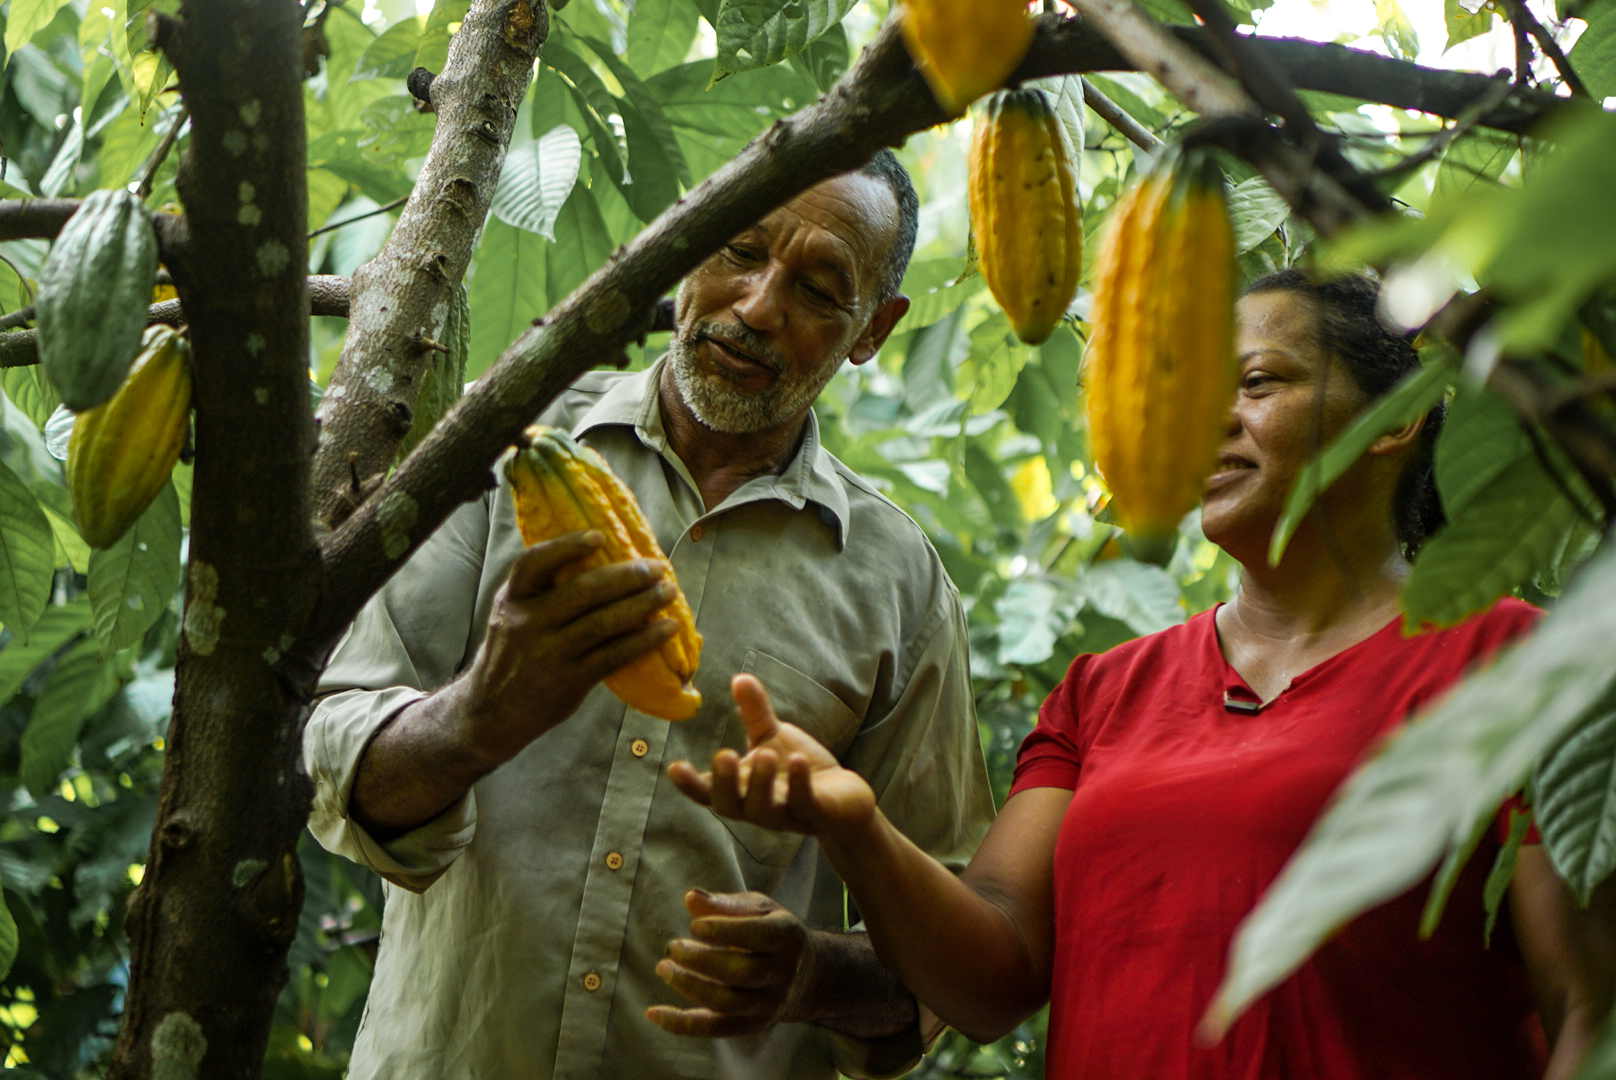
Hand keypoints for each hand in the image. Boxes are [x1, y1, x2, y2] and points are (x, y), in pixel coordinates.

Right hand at [455, 531, 677, 764]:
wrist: (492, 711)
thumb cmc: (513, 654)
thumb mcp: (512, 615)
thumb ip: (542, 592)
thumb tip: (602, 562)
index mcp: (512, 598)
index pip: (534, 563)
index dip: (567, 546)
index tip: (601, 536)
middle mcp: (527, 623)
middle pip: (584, 591)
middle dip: (627, 576)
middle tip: (657, 568)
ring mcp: (548, 653)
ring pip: (604, 623)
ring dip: (643, 605)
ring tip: (668, 593)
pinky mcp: (569, 680)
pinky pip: (613, 655)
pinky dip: (643, 640)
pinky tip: (665, 630)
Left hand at [647, 889, 812, 1037]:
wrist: (807, 975)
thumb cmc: (772, 931)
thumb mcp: (758, 909)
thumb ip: (726, 904)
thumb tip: (691, 898)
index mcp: (787, 937)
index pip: (759, 937)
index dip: (725, 931)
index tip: (694, 925)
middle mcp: (783, 974)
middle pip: (742, 973)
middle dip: (702, 961)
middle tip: (673, 946)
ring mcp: (768, 1004)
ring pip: (727, 1004)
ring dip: (690, 987)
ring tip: (664, 967)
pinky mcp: (751, 1024)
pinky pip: (714, 1029)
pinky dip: (682, 1024)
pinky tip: (654, 1013)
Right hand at [667, 674, 875, 839]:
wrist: (845, 799)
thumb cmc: (798, 769)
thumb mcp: (772, 737)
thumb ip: (754, 713)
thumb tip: (739, 677)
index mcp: (742, 789)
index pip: (709, 792)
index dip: (691, 784)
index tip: (675, 767)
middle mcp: (758, 807)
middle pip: (731, 805)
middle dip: (724, 783)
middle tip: (723, 755)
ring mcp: (787, 814)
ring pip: (765, 810)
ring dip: (762, 783)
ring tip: (765, 753)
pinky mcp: (817, 813)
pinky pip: (804, 803)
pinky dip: (799, 784)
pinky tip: (798, 761)